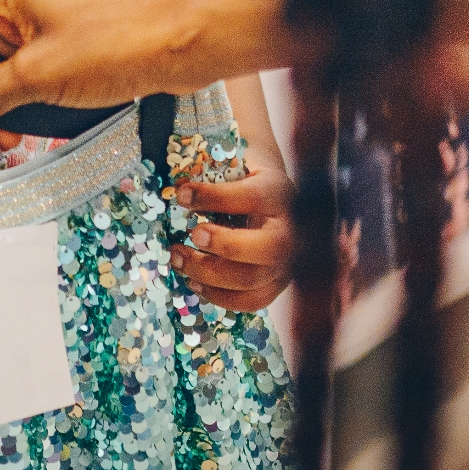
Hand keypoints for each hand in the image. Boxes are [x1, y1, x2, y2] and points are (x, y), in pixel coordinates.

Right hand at [0, 0, 209, 137]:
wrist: (189, 41)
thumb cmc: (120, 43)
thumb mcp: (38, 77)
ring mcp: (52, 2)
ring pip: (7, 62)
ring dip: (4, 105)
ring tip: (5, 145)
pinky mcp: (74, 23)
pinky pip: (35, 60)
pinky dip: (30, 92)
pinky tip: (27, 127)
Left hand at [169, 165, 294, 311]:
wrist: (271, 200)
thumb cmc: (245, 182)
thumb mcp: (234, 168)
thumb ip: (211, 174)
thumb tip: (177, 190)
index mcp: (279, 194)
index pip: (252, 197)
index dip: (214, 197)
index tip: (181, 195)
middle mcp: (291, 231)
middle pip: (267, 248)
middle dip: (224, 244)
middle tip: (192, 235)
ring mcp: (287, 262)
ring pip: (252, 279)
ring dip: (208, 273)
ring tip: (177, 258)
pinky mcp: (277, 284)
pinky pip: (251, 301)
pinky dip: (218, 296)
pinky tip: (193, 282)